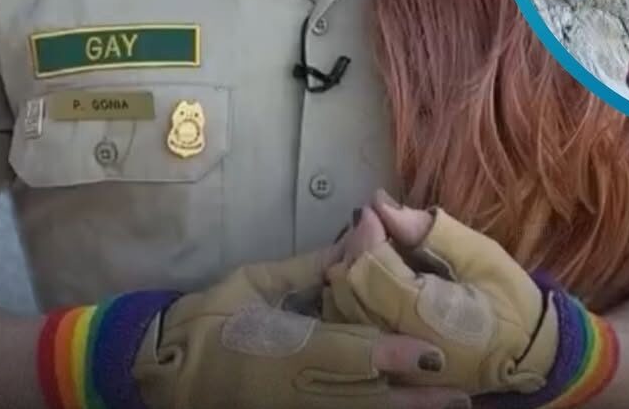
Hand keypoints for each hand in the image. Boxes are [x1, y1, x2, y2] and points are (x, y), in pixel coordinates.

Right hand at [132, 242, 470, 407]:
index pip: (350, 353)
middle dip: (414, 398)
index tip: (433, 353)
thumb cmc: (213, 317)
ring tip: (449, 408)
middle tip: (462, 395)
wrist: (167, 368)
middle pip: (365, 396)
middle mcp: (298, 387)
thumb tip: (358, 236)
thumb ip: (312, 267)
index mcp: (289, 349)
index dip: (392, 355)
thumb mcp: (261, 283)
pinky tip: (398, 408)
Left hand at [324, 192, 617, 403]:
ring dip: (346, 272)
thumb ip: (430, 231)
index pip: (372, 273)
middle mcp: (400, 349)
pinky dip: (348, 298)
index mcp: (427, 319)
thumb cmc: (509, 298)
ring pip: (340, 313)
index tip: (374, 210)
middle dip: (353, 249)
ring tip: (369, 247)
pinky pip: (350, 330)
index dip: (367, 235)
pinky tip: (366, 277)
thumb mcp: (480, 254)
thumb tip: (381, 204)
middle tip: (371, 224)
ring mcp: (390, 366)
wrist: (527, 353)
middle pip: (348, 292)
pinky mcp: (387, 370)